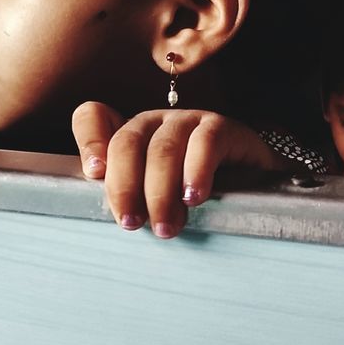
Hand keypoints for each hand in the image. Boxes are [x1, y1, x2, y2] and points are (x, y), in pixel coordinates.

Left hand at [72, 102, 290, 238]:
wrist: (254, 183)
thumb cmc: (191, 195)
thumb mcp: (153, 197)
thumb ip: (130, 199)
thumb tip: (117, 219)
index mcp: (128, 134)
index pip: (93, 116)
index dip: (89, 140)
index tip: (93, 173)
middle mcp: (152, 122)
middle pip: (126, 142)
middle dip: (124, 186)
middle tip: (130, 223)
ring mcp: (185, 121)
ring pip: (163, 149)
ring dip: (160, 192)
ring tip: (165, 227)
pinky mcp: (220, 127)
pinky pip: (204, 143)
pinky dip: (196, 171)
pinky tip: (194, 198)